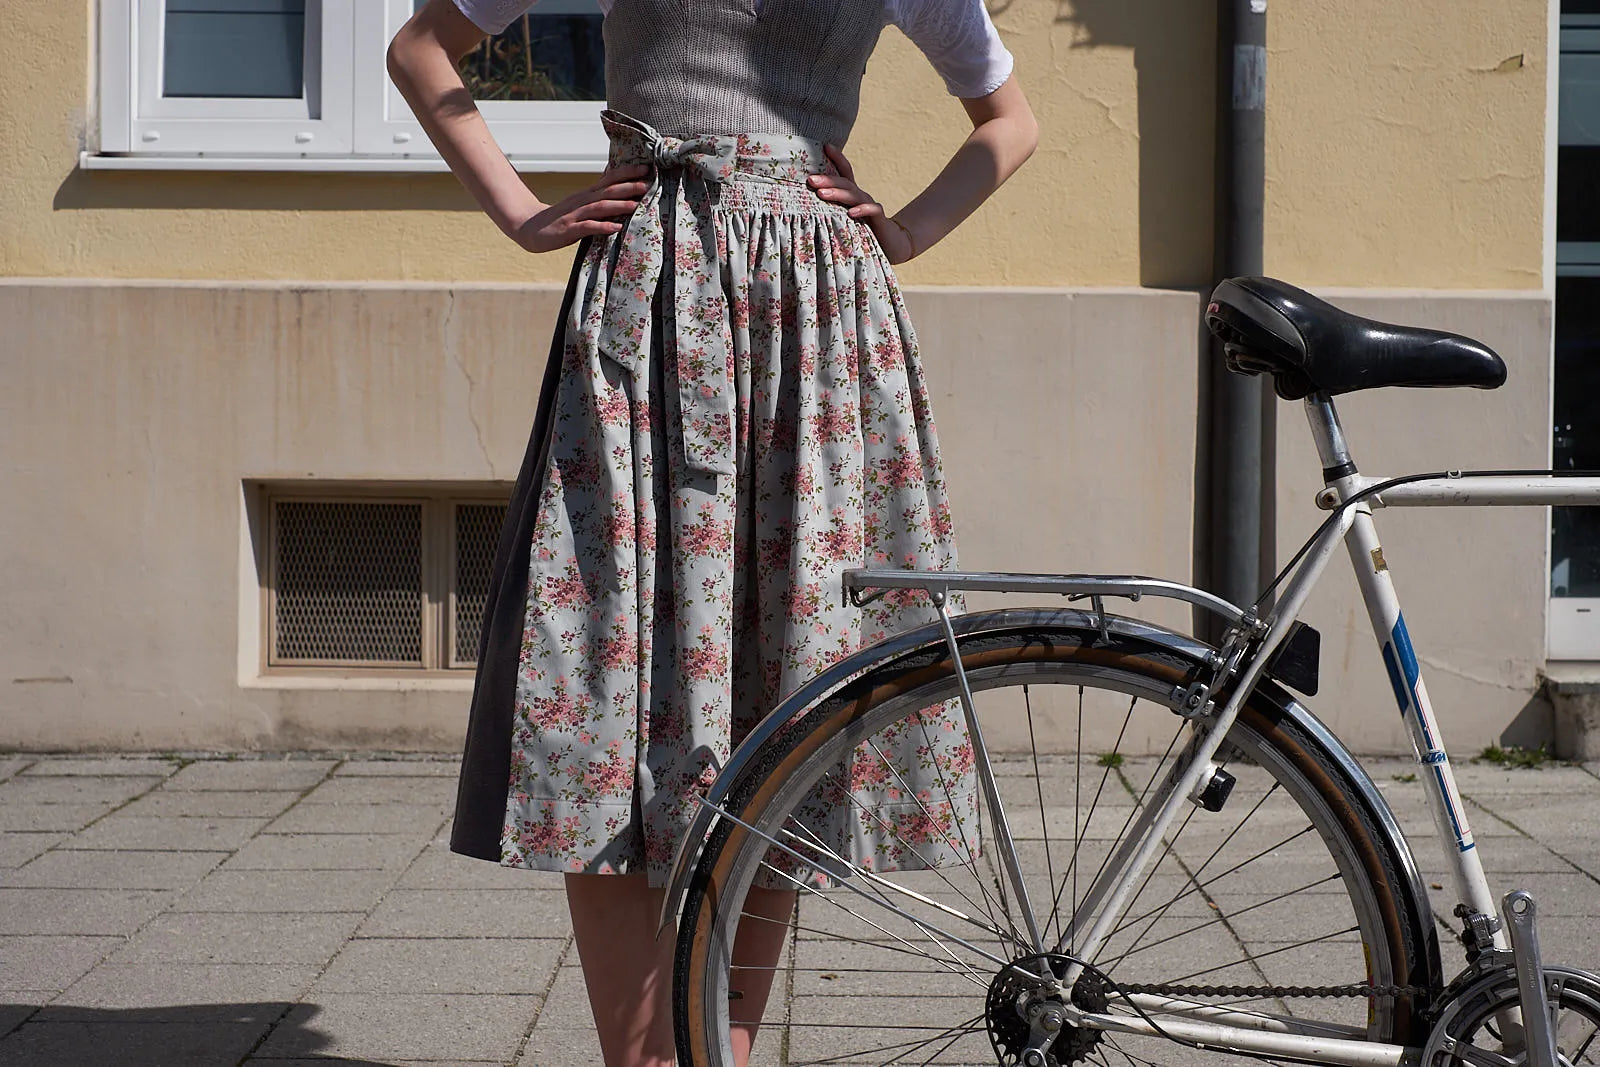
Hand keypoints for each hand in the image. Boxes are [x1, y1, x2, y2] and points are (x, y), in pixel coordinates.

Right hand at [509, 164, 649, 252]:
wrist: (529, 227)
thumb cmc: (560, 219)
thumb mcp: (581, 206)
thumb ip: (600, 201)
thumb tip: (623, 196)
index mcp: (587, 195)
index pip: (609, 179)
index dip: (627, 173)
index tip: (646, 168)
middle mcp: (582, 201)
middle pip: (607, 191)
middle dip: (627, 186)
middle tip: (647, 183)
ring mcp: (574, 215)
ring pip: (598, 207)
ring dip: (618, 205)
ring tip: (635, 205)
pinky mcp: (568, 230)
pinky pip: (586, 227)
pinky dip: (602, 227)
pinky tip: (615, 228)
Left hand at [808, 145, 916, 262]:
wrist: (892, 245)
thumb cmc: (862, 231)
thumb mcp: (843, 218)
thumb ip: (829, 210)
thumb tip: (804, 204)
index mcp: (852, 194)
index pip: (845, 171)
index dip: (837, 157)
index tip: (825, 146)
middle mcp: (861, 196)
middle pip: (845, 182)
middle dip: (827, 179)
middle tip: (810, 179)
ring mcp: (870, 206)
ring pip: (854, 195)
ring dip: (838, 193)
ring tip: (821, 194)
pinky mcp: (880, 219)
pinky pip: (872, 211)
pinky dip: (862, 210)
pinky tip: (850, 213)